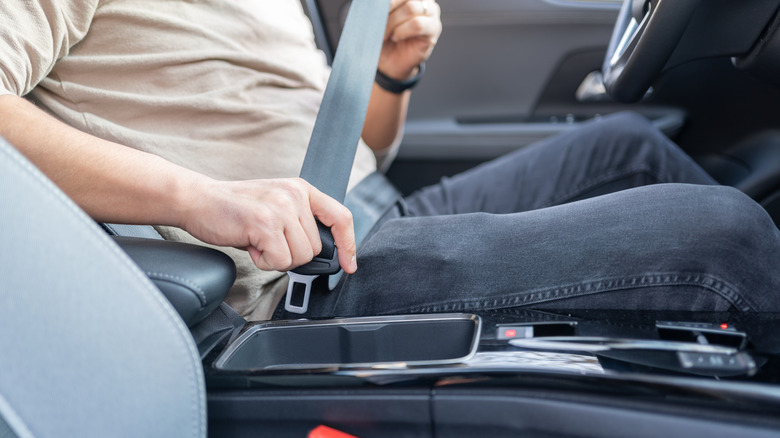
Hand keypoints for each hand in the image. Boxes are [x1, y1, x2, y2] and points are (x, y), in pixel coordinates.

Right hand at [180, 177, 356, 273]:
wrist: (198, 200)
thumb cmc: (235, 209)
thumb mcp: (276, 205)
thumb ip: (300, 222)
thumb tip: (323, 253)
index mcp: (302, 189)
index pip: (341, 217)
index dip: (348, 244)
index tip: (349, 265)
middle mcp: (294, 195)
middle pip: (316, 248)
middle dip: (292, 254)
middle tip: (267, 241)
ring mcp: (280, 208)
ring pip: (300, 257)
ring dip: (277, 258)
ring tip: (258, 241)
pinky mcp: (265, 224)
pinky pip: (280, 261)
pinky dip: (264, 262)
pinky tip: (250, 245)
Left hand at [378, 0, 441, 79]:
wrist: (389, 61)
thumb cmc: (384, 37)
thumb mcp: (381, 18)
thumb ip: (384, 6)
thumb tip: (377, 2)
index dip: (389, 0)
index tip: (374, 7)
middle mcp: (423, 0)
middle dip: (389, 8)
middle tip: (378, 22)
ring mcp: (431, 13)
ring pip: (411, 8)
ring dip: (393, 22)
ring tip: (385, 34)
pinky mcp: (434, 29)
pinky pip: (418, 24)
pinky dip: (402, 31)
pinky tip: (396, 37)